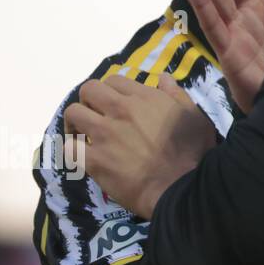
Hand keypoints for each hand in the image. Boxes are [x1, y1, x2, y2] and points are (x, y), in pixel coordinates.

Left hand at [66, 74, 216, 218]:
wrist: (182, 187)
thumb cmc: (193, 151)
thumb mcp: (195, 116)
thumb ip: (177, 94)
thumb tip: (162, 77)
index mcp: (144, 98)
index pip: (115, 80)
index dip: (113, 90)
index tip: (116, 104)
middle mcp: (120, 110)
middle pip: (89, 90)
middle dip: (89, 99)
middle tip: (96, 115)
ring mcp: (104, 135)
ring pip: (73, 113)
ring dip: (75, 122)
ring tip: (83, 134)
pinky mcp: (94, 160)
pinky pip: (69, 148)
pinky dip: (72, 149)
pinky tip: (82, 156)